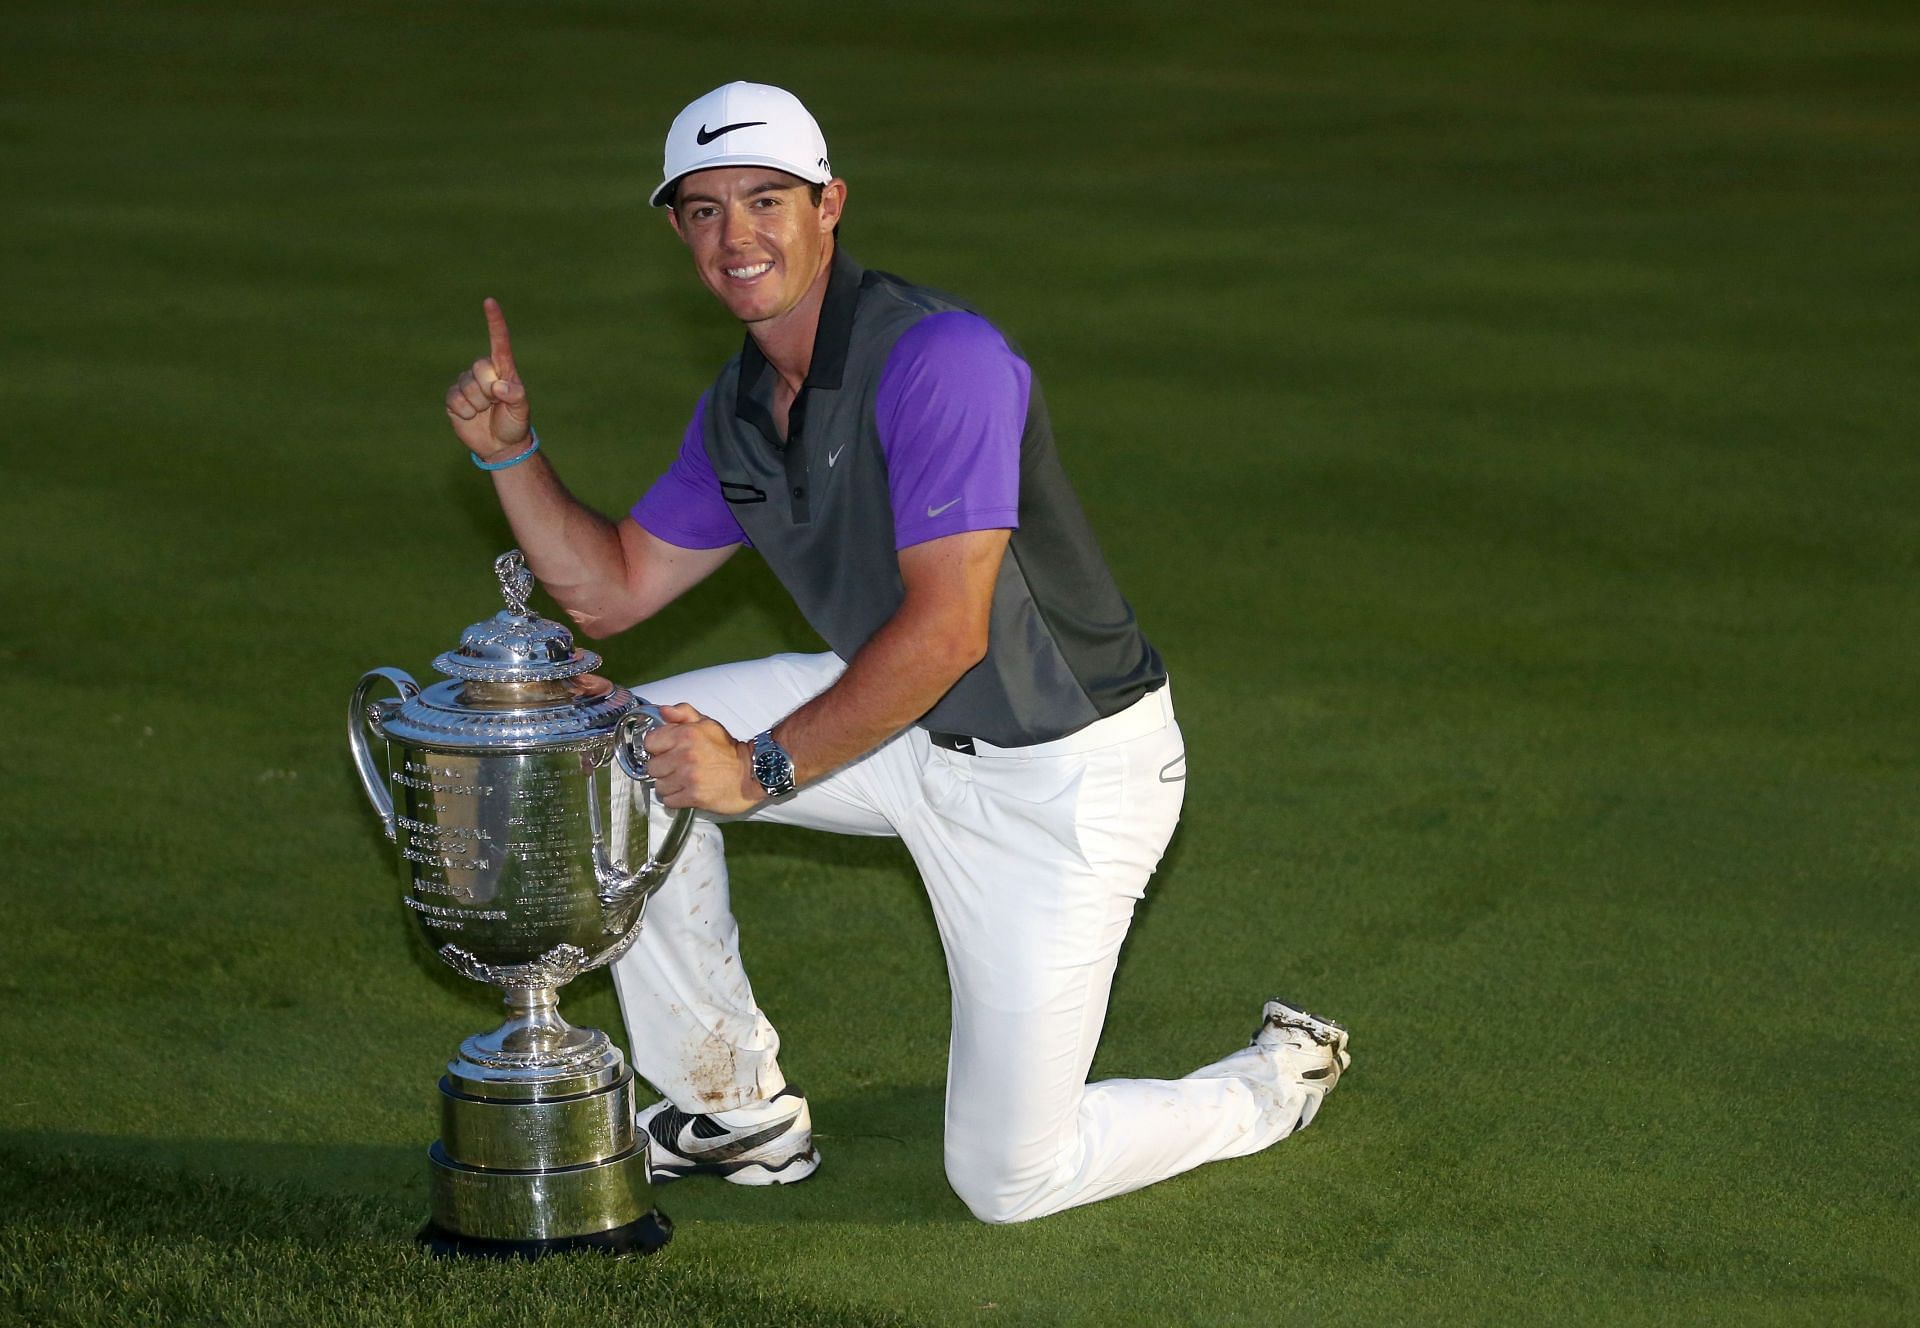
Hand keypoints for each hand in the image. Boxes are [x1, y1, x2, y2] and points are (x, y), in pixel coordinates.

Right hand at [445, 298, 531, 461]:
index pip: (499, 342)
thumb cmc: (514, 424)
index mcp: (503, 370)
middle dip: (488, 389)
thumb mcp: (522, 411)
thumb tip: (499, 387)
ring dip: (477, 404)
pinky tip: (471, 416)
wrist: (500, 446)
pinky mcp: (454, 398)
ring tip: (485, 411)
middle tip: (495, 404)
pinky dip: (464, 411)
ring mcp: (467, 385)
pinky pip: (454, 398)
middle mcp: (484, 373)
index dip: (494, 322)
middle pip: (479, 368)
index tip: (489, 301)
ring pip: (466, 385)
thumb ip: (516, 396)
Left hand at [642, 703, 762, 813]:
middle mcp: (685, 755)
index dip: (657, 747)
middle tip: (677, 767)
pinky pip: (669, 801)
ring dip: (669, 785)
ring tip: (684, 780)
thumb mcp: (707, 724)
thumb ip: (683, 713)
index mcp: (686, 734)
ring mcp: (689, 777)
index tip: (666, 751)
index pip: (649, 742)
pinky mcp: (694, 796)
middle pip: (652, 767)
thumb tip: (663, 711)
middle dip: (663, 768)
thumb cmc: (728, 749)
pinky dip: (676, 798)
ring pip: (659, 786)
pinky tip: (687, 791)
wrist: (752, 772)